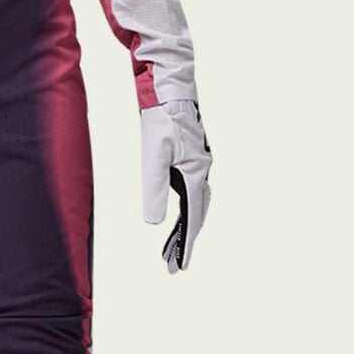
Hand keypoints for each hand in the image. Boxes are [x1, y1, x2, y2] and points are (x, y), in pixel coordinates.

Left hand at [140, 99, 211, 272]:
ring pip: (195, 203)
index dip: (185, 244)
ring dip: (186, 226)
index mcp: (195, 173)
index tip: (178, 267)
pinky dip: (186, 207)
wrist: (169, 86)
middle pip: (196, 215)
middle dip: (184, 241)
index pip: (192, 218)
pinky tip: (177, 211)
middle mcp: (201, 170)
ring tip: (171, 247)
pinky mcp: (189, 155)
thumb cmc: (161, 117)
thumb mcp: (153, 154)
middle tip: (172, 266)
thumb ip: (154, 188)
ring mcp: (197, 163)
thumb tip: (153, 223)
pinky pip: (191, 190)